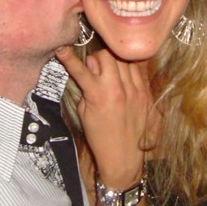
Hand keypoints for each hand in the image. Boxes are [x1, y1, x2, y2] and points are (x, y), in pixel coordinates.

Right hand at [55, 46, 153, 187]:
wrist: (123, 157)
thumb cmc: (100, 137)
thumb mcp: (84, 113)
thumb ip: (85, 88)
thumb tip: (89, 69)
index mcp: (98, 95)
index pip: (81, 69)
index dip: (68, 57)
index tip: (61, 48)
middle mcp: (117, 89)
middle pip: (106, 55)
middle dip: (97, 58)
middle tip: (94, 68)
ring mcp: (134, 89)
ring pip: (123, 59)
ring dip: (113, 62)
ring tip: (109, 73)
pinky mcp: (145, 93)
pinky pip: (136, 70)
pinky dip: (127, 69)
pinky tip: (123, 78)